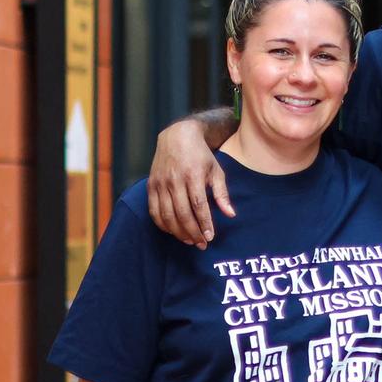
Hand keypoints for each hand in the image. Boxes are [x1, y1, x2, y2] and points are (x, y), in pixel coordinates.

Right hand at [148, 120, 232, 247]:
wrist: (177, 137)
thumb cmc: (201, 156)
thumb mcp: (216, 171)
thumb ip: (222, 194)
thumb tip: (231, 215)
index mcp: (193, 175)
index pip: (199, 205)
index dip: (204, 223)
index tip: (210, 237)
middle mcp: (174, 180)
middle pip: (182, 213)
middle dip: (192, 232)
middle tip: (201, 244)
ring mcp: (160, 183)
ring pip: (167, 215)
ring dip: (178, 231)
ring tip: (189, 240)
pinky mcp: (151, 185)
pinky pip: (154, 210)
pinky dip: (162, 224)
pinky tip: (173, 231)